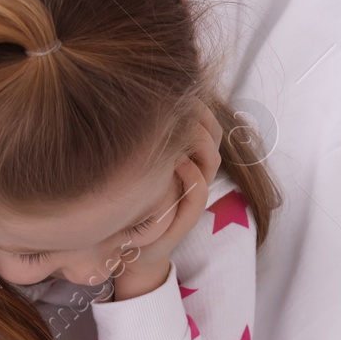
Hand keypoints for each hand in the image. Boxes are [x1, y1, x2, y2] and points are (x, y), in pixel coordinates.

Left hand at [111, 100, 224, 299]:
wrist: (130, 251)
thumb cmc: (130, 205)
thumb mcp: (135, 167)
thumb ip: (140, 141)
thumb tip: (128, 103)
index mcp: (186, 159)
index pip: (205, 124)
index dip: (198, 105)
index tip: (179, 88)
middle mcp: (194, 175)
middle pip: (212, 136)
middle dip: (200, 115)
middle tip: (182, 99)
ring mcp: (192, 195)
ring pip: (211, 159)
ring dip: (198, 139)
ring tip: (179, 125)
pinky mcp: (185, 216)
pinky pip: (199, 189)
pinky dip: (190, 172)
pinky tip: (174, 160)